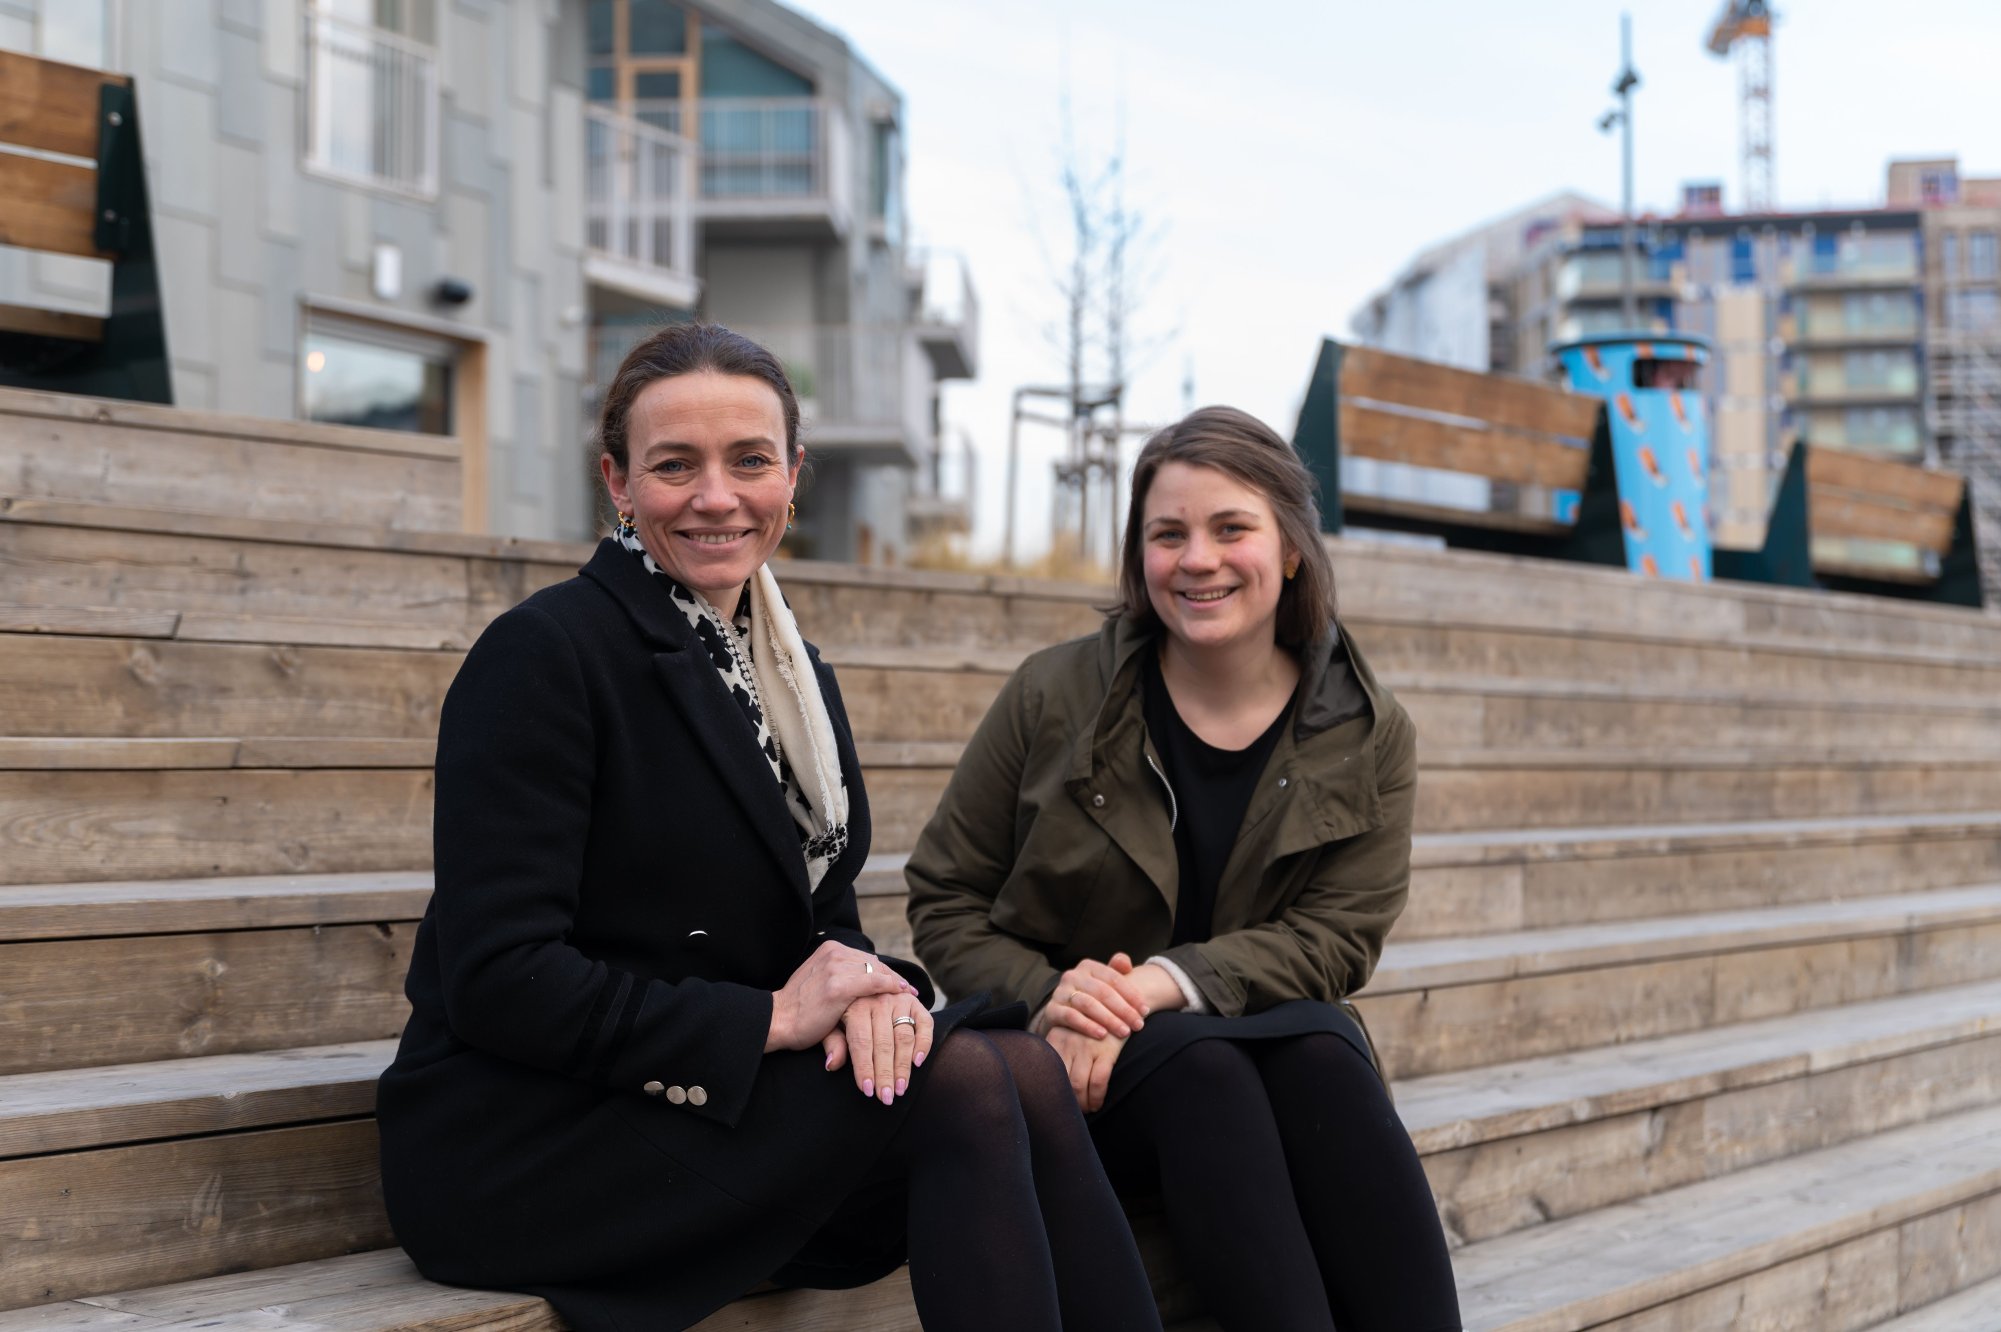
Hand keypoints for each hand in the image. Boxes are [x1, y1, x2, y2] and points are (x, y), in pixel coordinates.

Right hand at [767, 941, 917, 1052]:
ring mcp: (836, 968)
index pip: (866, 958)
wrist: (777, 1020)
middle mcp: (834, 953)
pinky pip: (875, 982)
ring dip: (894, 984)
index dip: (886, 971)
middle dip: (892, 977)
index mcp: (829, 949)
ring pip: (877, 971)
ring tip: (909, 996)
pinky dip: (891, 986)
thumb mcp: (821, 982)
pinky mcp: (839, 986)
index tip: (900, 983)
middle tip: (909, 991)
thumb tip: (870, 980)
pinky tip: (902, 994)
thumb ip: (843, 976)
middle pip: (874, 962)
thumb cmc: (799, 1009)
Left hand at [823, 992, 933, 1104]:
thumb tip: (832, 1065)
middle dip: (885, 1074)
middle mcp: (879, 1001)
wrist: (857, 985)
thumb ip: (832, 1043)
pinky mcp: (915, 1002)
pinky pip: (925, 1024)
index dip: (865, 1067)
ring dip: (903, 1066)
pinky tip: (918, 1063)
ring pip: (904, 1037)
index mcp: (855, 1006)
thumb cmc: (839, 1012)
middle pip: (884, 1043)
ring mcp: (898, 1000)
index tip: (867, 1090)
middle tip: (886, 1097)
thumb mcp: (829, 1024)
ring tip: (901, 1089)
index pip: (861, 1042)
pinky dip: (924, 1043)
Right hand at [1032, 951, 1149, 1040]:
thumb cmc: (1092, 999)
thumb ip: (1117, 971)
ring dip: (1109, 1019)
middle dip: (1124, 1010)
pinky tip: (1102, 1035)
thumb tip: (1126, 964)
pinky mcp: (1051, 1010)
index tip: (1145, 1010)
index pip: (1113, 978)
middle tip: (1138, 1025)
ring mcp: (1060, 992)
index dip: (1132, 994)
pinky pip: (1070, 1017)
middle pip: (1103, 992)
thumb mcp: (1105, 984)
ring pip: (1088, 1004)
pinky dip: (1087, 1026)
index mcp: (1088, 966)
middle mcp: (1072, 976)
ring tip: (1124, 1032)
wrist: (1062, 1016)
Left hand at [1046, 1025, 1125, 1113]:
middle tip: (1074, 1111)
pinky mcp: (1107, 1051)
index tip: (1057, 1102)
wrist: (1122, 1012)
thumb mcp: (1071, 1036)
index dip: (1052, 1091)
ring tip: (1086, 1110)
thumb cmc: (1092, 1032)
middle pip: (1062, 1081)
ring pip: (1079, 1085)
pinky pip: (1098, 1082)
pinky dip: (1097, 1098)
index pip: (1048, 1071)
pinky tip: (1097, 1104)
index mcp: (1055, 1037)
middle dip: (1068, 1101)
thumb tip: (1046, 1085)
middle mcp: (1068, 1040)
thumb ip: (1059, 1055)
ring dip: (1083, 1104)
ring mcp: (1087, 1045)